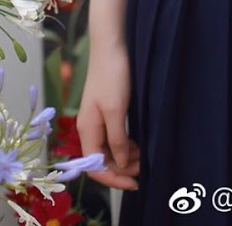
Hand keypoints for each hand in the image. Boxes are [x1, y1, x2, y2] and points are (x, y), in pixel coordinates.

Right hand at [77, 44, 140, 191]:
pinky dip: (126, 145)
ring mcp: (97, 120)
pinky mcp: (106, 111)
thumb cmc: (112, 76)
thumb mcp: (116, 111)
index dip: (114, 179)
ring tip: (144, 158)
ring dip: (125, 158)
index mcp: (87, 131)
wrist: (110, 46)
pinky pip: (114, 138)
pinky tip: (138, 145)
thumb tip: (121, 165)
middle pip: (102, 160)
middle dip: (122, 169)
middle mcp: (89, 128)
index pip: (95, 167)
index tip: (135, 184)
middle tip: (144, 170)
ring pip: (109, 150)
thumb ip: (117, 140)